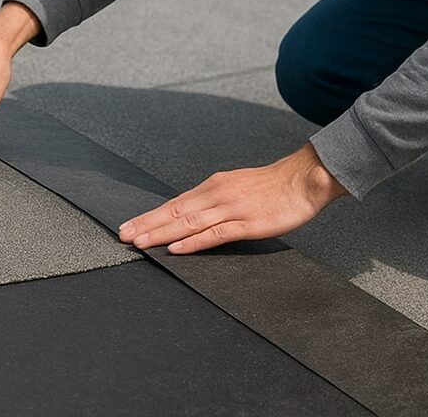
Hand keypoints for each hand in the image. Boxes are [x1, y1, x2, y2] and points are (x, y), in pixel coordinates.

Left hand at [117, 143, 347, 253]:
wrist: (304, 178)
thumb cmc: (273, 185)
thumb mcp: (237, 187)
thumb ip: (215, 200)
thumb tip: (192, 215)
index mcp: (214, 186)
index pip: (174, 203)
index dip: (150, 216)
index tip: (130, 225)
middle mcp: (217, 194)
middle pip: (175, 211)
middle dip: (147, 225)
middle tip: (123, 235)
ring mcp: (232, 209)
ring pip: (189, 222)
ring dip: (161, 233)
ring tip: (140, 242)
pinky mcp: (248, 223)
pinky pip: (215, 234)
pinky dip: (194, 241)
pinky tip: (178, 248)